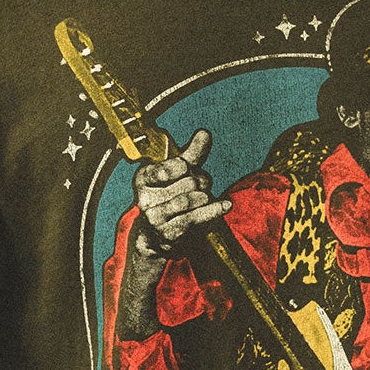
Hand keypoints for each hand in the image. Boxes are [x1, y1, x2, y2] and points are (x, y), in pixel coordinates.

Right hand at [132, 128, 230, 257]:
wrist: (157, 236)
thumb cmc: (170, 198)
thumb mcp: (178, 173)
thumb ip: (191, 153)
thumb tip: (204, 133)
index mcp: (144, 176)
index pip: (175, 165)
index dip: (185, 167)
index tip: (185, 170)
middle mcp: (144, 197)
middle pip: (189, 181)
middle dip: (201, 183)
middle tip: (199, 189)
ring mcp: (154, 216)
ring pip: (192, 199)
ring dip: (205, 198)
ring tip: (205, 199)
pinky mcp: (167, 233)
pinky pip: (195, 218)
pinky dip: (214, 210)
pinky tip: (225, 206)